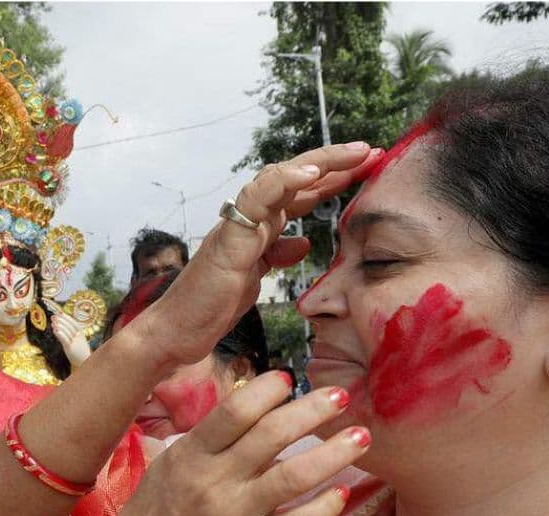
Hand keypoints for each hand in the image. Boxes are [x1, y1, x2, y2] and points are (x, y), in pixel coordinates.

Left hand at [51, 312, 90, 365]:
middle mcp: (79, 338)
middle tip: (53, 317)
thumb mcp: (77, 343)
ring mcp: (75, 343)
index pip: (74, 323)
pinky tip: (55, 330)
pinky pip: (65, 340)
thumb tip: (62, 327)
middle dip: (61, 320)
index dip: (66, 317)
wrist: (85, 364)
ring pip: (67, 332)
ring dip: (59, 326)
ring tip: (53, 323)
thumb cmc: (80, 354)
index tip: (59, 313)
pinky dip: (60, 334)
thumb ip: (71, 335)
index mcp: (81, 335)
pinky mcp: (71, 349)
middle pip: (70, 326)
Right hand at [95, 372, 368, 515]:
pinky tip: (342, 492)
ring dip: (333, 454)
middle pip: (272, 435)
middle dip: (313, 410)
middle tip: (341, 396)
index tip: (288, 379)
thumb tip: (257, 407)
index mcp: (193, 453)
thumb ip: (211, 438)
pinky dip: (324, 507)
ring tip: (361, 437)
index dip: (267, 390)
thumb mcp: (173, 462)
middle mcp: (215, 480)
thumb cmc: (154, 509)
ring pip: (294, 477)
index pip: (235, 411)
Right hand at [134, 143, 382, 368]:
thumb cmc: (209, 308)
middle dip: (335, 162)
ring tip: (354, 154)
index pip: (300, 194)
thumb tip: (304, 244)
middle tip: (373, 152)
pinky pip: (256, 198)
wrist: (176, 331)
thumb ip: (277, 257)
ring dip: (319, 162)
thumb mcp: (256, 280)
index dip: (334, 179)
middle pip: (294, 178)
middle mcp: (248, 219)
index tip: (369, 169)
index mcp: (259, 228)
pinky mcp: (229, 238)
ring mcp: (238, 225)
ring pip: (279, 178)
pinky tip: (312, 174)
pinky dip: (284, 181)